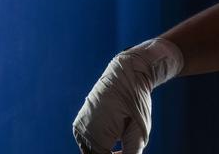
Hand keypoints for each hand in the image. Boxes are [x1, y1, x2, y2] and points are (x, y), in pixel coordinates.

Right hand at [73, 39, 182, 153]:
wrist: (127, 72)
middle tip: (129, 150)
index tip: (131, 152)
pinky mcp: (80, 122)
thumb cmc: (135, 100)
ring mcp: (79, 127)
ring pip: (90, 151)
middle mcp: (82, 132)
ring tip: (124, 148)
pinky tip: (116, 140)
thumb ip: (133, 153)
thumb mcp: (139, 130)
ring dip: (105, 153)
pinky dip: (100, 145)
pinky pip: (88, 142)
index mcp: (96, 135)